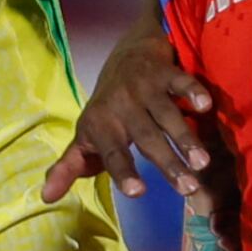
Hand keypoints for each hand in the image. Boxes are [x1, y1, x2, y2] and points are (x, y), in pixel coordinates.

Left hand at [43, 15, 213, 202]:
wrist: (126, 53)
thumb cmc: (107, 109)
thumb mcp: (85, 136)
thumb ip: (68, 167)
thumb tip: (45, 197)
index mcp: (101, 125)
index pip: (113, 153)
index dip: (123, 171)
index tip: (138, 191)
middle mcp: (122, 105)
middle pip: (147, 138)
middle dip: (168, 163)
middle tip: (188, 188)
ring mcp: (144, 86)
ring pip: (167, 114)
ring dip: (186, 137)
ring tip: (202, 163)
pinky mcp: (164, 71)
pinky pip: (180, 80)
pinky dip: (193, 91)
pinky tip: (206, 106)